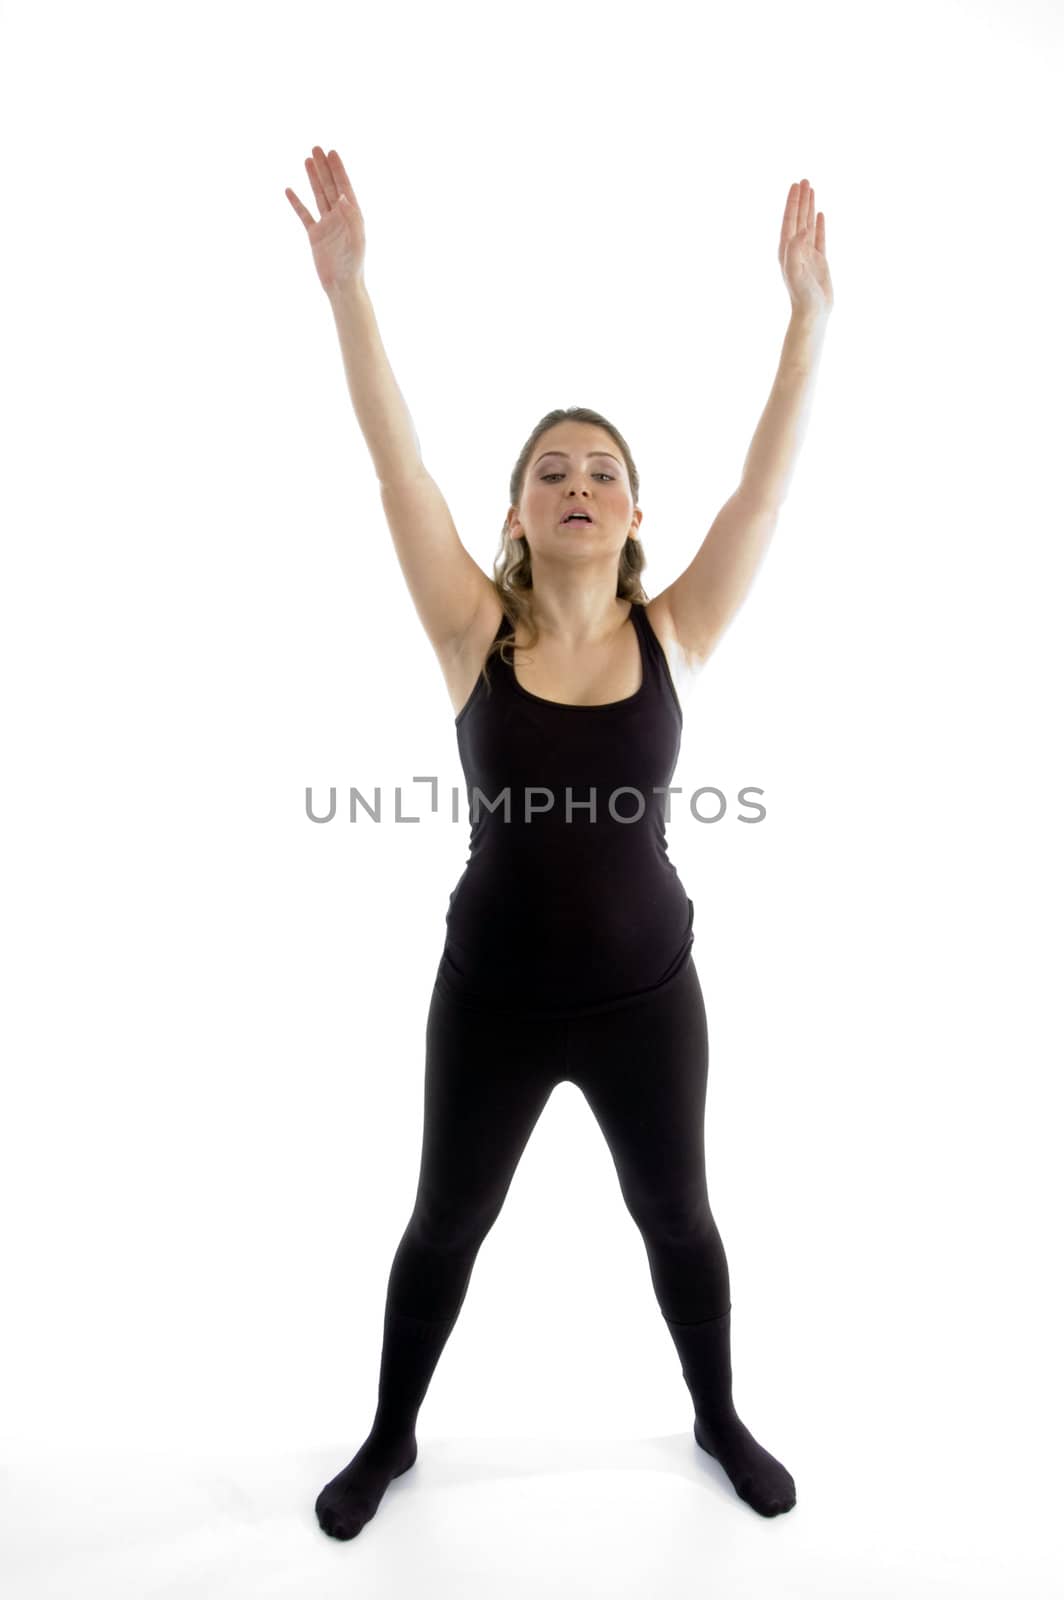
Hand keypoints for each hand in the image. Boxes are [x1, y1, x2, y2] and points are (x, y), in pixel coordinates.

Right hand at [285, 146, 366, 295]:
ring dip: (313, 178)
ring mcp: (326, 225)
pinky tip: (289, 190)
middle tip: (316, 148)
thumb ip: (351, 216)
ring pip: (318, 196)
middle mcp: (339, 217)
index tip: (332, 152)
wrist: (341, 285)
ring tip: (307, 160)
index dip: (338, 169)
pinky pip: (304, 214)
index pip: (344, 187)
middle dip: (324, 167)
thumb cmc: (353, 265)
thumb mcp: (356, 239)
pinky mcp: (315, 235)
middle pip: (330, 187)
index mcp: (352, 216)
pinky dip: (297, 202)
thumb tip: (342, 195)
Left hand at [778, 179, 832, 317]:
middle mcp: (795, 249)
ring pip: (808, 224)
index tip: (796, 185)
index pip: (789, 220)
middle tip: (804, 180)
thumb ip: (795, 248)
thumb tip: (803, 229)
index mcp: (786, 249)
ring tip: (811, 190)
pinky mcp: (819, 260)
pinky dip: (819, 224)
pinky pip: (820, 237)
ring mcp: (808, 253)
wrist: (812, 312)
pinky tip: (819, 214)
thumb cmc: (801, 294)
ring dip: (809, 207)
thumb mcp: (794, 270)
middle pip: (798, 218)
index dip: (792, 202)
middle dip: (801, 199)